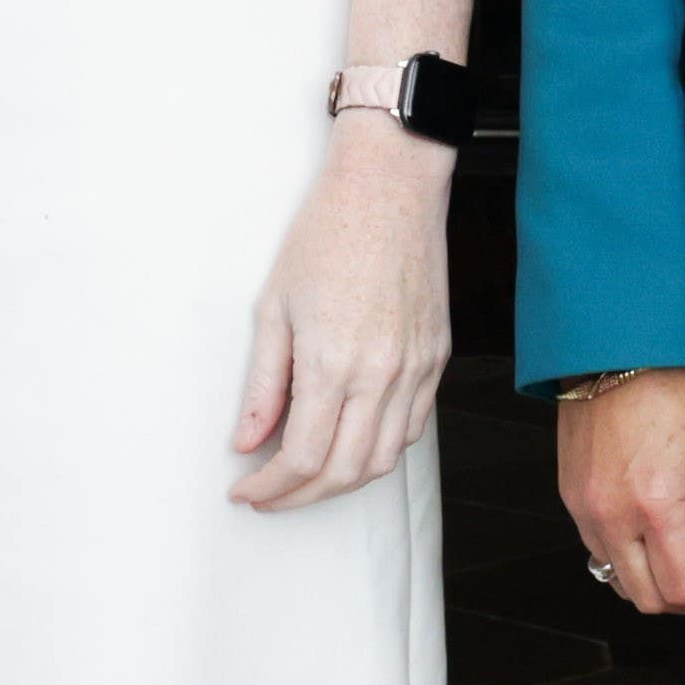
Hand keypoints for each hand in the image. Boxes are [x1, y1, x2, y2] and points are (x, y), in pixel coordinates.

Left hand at [231, 120, 455, 510]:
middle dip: (301, 497)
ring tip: (307, 476)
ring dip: (343, 481)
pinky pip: (413, 427)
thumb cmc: (327, 234)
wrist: (389, 187)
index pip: (302, 458)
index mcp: (334, 363)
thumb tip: (248, 442)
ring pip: (386, 460)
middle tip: (270, 495)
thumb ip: (263, 385)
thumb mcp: (273, 307)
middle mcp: (382, 375)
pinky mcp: (437, 357)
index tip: (247, 491)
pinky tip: (352, 440)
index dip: (270, 488)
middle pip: (346, 473)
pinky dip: (381, 449)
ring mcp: (417, 368)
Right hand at [557, 367, 684, 616]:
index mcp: (656, 506)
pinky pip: (599, 556)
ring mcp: (584, 513)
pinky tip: (652, 535)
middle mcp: (612, 518)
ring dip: (657, 584)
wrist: (615, 351)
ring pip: (621, 585)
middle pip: (651, 600)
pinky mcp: (570, 502)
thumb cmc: (671, 392)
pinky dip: (630, 562)